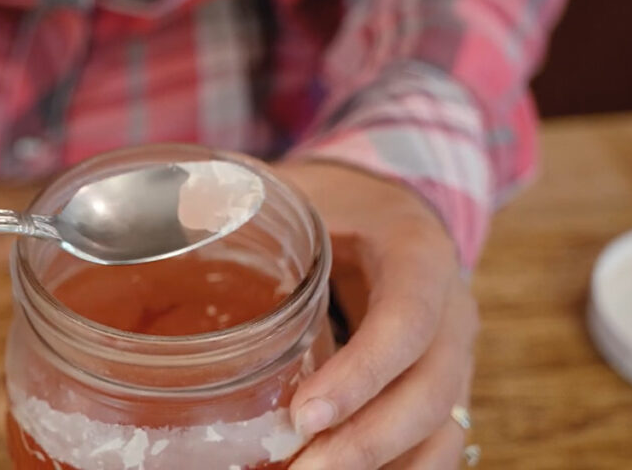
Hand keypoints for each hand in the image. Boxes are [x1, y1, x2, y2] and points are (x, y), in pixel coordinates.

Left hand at [274, 162, 478, 469]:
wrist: (390, 210)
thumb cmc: (338, 203)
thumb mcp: (303, 190)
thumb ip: (246, 200)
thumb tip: (176, 209)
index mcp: (419, 255)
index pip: (405, 321)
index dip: (361, 373)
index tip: (304, 415)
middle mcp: (452, 312)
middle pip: (429, 393)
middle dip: (364, 443)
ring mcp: (455, 357)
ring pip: (440, 429)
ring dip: (378, 465)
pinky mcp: (443, 389)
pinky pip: (436, 444)